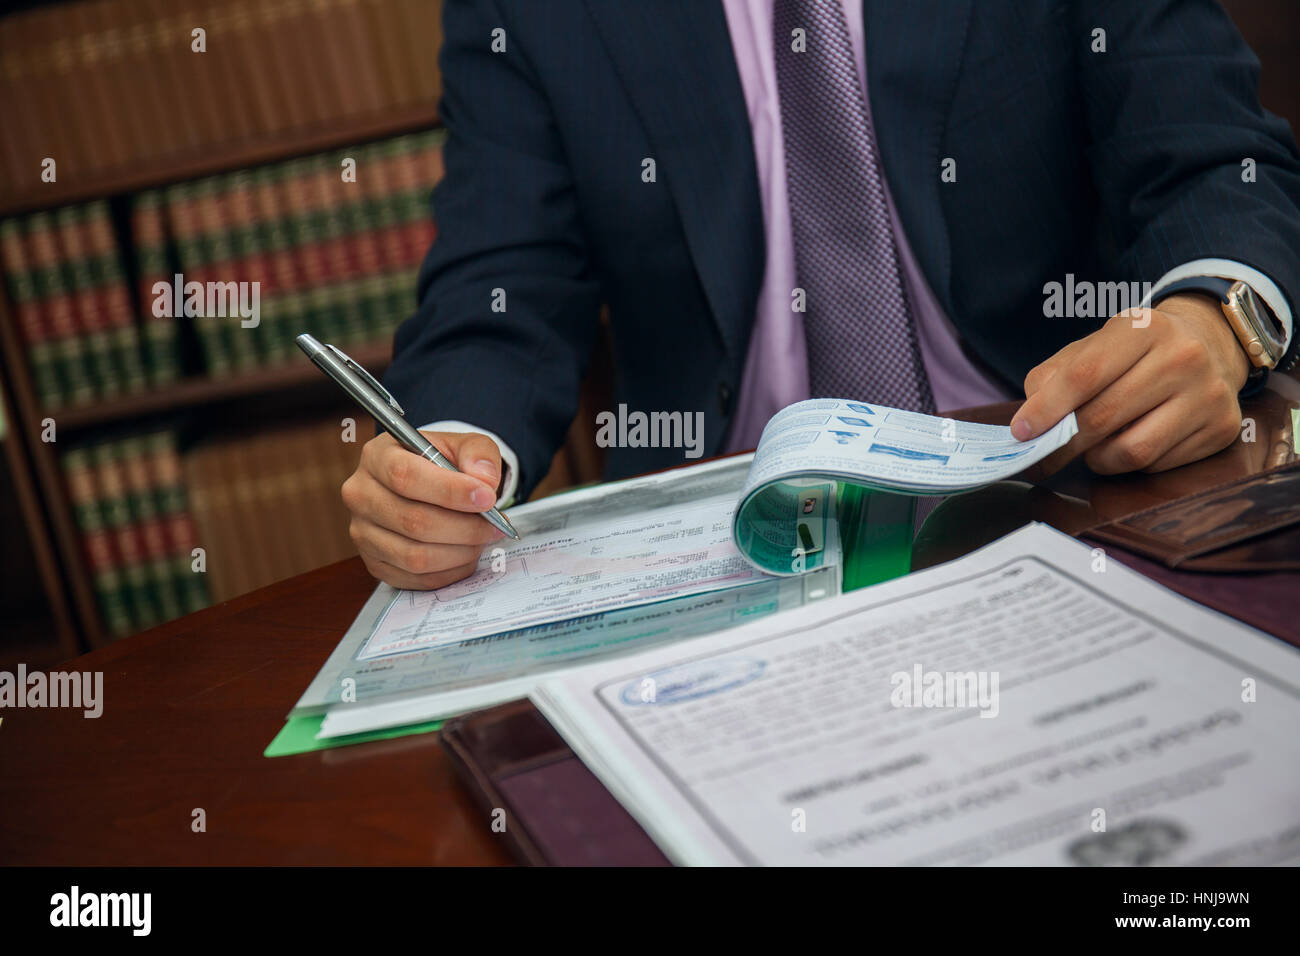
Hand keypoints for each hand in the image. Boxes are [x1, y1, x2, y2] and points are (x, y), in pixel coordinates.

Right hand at [341, 430, 505, 588]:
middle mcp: (361, 495)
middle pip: (413, 521)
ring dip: (461, 551)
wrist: (426, 486)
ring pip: (416, 556)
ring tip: (484, 538)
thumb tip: (485, 481)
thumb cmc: (442, 464)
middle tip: (496, 524)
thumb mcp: (463, 445)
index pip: (405, 476)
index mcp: (377, 456)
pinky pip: (418, 578)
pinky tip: (468, 553)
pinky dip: (452, 571)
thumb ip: (478, 453)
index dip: (450, 491)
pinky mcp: (375, 563)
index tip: (487, 498)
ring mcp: (363, 533)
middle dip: (465, 527)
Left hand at [1010, 293, 1249, 475]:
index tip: (1021, 431)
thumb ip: (1053, 377)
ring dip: (1097, 459)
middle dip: (1062, 444)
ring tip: (1089, 449)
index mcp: (1144, 327)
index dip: (1047, 408)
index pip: (1085, 375)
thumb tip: (1029, 421)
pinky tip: (1127, 443)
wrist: (1207, 345)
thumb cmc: (1134, 352)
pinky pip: (1157, 465)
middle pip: (1104, 417)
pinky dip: (1129, 463)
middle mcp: (1183, 357)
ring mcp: (1208, 394)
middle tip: (1041, 457)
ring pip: (1131, 451)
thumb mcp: (1092, 347)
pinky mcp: (1221, 429)